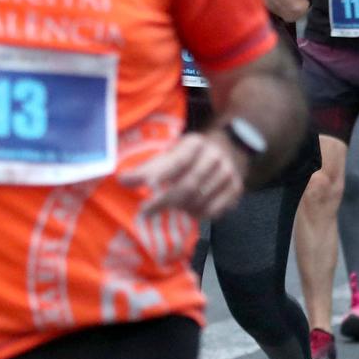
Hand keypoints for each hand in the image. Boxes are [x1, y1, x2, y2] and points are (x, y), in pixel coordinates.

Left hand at [121, 132, 244, 219]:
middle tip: (146, 212)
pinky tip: (191, 211)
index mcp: (196, 144)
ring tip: (172, 209)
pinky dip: (199, 214)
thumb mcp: (171, 153)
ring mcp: (228, 173)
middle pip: (188, 184)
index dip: (162, 175)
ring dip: (182, 209)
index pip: (178, 161)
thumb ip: (148, 168)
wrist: (230, 148)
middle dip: (165, 201)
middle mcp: (215, 157)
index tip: (146, 188)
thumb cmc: (191, 155)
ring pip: (200, 200)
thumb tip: (122, 180)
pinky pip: (214, 210)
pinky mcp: (236, 189)